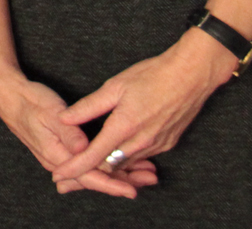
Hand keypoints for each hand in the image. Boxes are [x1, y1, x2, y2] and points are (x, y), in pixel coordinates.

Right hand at [0, 68, 152, 198]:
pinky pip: (90, 163)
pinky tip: (126, 162)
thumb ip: (67, 132)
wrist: (9, 96)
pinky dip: (110, 164)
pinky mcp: (65, 149)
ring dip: (120, 172)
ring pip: (95, 172)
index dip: (112, 183)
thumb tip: (83, 147)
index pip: (88, 176)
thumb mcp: (49, 112)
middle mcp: (59, 161)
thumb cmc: (29, 101)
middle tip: (151, 179)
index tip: (132, 189)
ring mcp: (62, 156)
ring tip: (147, 172)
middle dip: (124, 180)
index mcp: (55, 154)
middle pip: (95, 179)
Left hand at [53, 28, 234, 187]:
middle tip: (70, 173)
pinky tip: (119, 151)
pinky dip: (128, 157)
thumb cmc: (152, 76)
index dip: (74, 168)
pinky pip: (142, 156)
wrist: (192, 76)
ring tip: (91, 164)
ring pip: (126, 162)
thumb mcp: (114, 87)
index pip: (93, 155)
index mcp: (124, 127)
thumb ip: (88, 106)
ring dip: (109, 165)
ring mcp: (157, 145)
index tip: (58, 175)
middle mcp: (141, 142)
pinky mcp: (168, 144)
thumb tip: (64, 118)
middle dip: (89, 170)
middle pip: (110, 165)